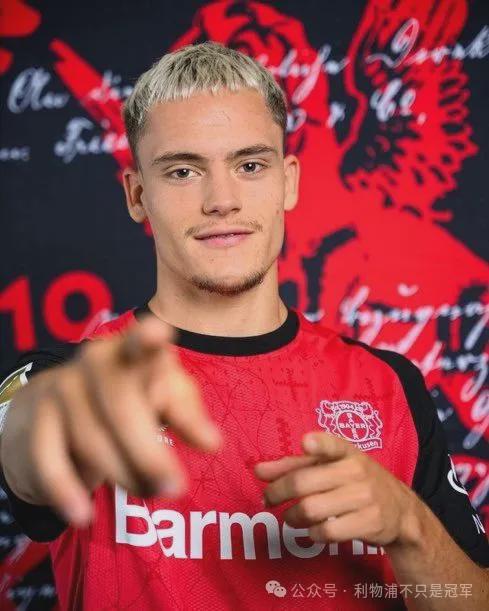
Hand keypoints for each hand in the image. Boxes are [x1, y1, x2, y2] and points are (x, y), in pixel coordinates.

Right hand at [1, 315, 221, 526]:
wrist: (50, 411)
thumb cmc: (122, 401)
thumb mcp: (160, 398)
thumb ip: (187, 414)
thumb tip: (213, 444)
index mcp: (132, 352)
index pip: (140, 341)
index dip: (147, 338)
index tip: (157, 334)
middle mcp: (95, 362)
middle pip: (121, 404)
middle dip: (149, 452)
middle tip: (175, 488)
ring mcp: (62, 388)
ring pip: (92, 438)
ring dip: (124, 475)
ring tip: (148, 493)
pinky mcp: (36, 420)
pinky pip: (50, 460)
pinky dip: (68, 491)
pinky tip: (84, 514)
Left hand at [254, 432, 420, 548]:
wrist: (401, 510)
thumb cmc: (354, 481)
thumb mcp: (330, 466)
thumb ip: (293, 466)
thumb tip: (258, 470)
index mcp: (346, 452)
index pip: (333, 444)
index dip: (319, 444)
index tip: (306, 442)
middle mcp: (356, 471)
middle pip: (304, 482)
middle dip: (277, 493)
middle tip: (269, 499)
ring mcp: (364, 497)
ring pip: (311, 510)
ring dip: (292, 517)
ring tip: (290, 517)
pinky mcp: (369, 523)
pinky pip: (327, 532)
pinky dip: (312, 534)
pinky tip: (311, 530)